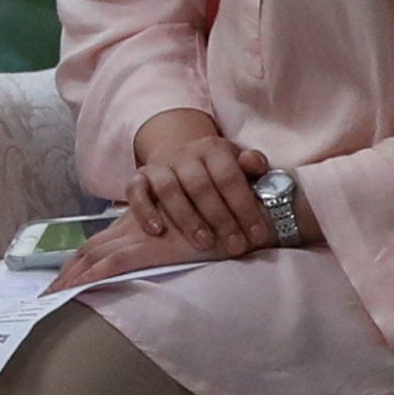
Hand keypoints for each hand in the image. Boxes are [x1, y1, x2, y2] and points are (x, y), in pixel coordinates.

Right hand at [120, 107, 278, 265]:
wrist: (179, 156)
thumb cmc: (216, 170)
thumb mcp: (238, 163)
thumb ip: (251, 166)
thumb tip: (256, 163)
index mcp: (214, 149)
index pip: (229, 178)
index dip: (244, 207)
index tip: (257, 234)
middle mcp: (185, 154)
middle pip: (201, 186)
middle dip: (220, 219)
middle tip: (234, 246)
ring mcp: (159, 166)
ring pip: (169, 191)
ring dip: (187, 219)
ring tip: (204, 243)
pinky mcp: (138, 178)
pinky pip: (136, 193)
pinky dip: (145, 212)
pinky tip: (158, 231)